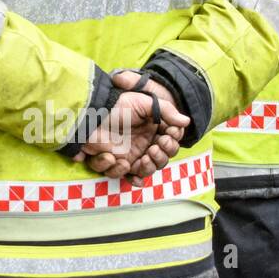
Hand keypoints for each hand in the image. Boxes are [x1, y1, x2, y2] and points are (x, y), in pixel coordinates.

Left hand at [73, 71, 188, 181]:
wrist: (92, 111)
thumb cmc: (118, 104)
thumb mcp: (145, 102)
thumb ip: (166, 111)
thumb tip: (186, 121)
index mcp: (153, 132)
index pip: (169, 145)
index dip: (171, 144)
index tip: (167, 137)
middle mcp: (142, 145)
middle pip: (160, 162)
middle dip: (160, 158)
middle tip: (154, 149)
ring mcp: (128, 155)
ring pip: (143, 172)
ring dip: (146, 168)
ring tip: (141, 159)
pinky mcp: (113, 162)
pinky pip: (122, 175)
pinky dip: (124, 174)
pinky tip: (124, 165)